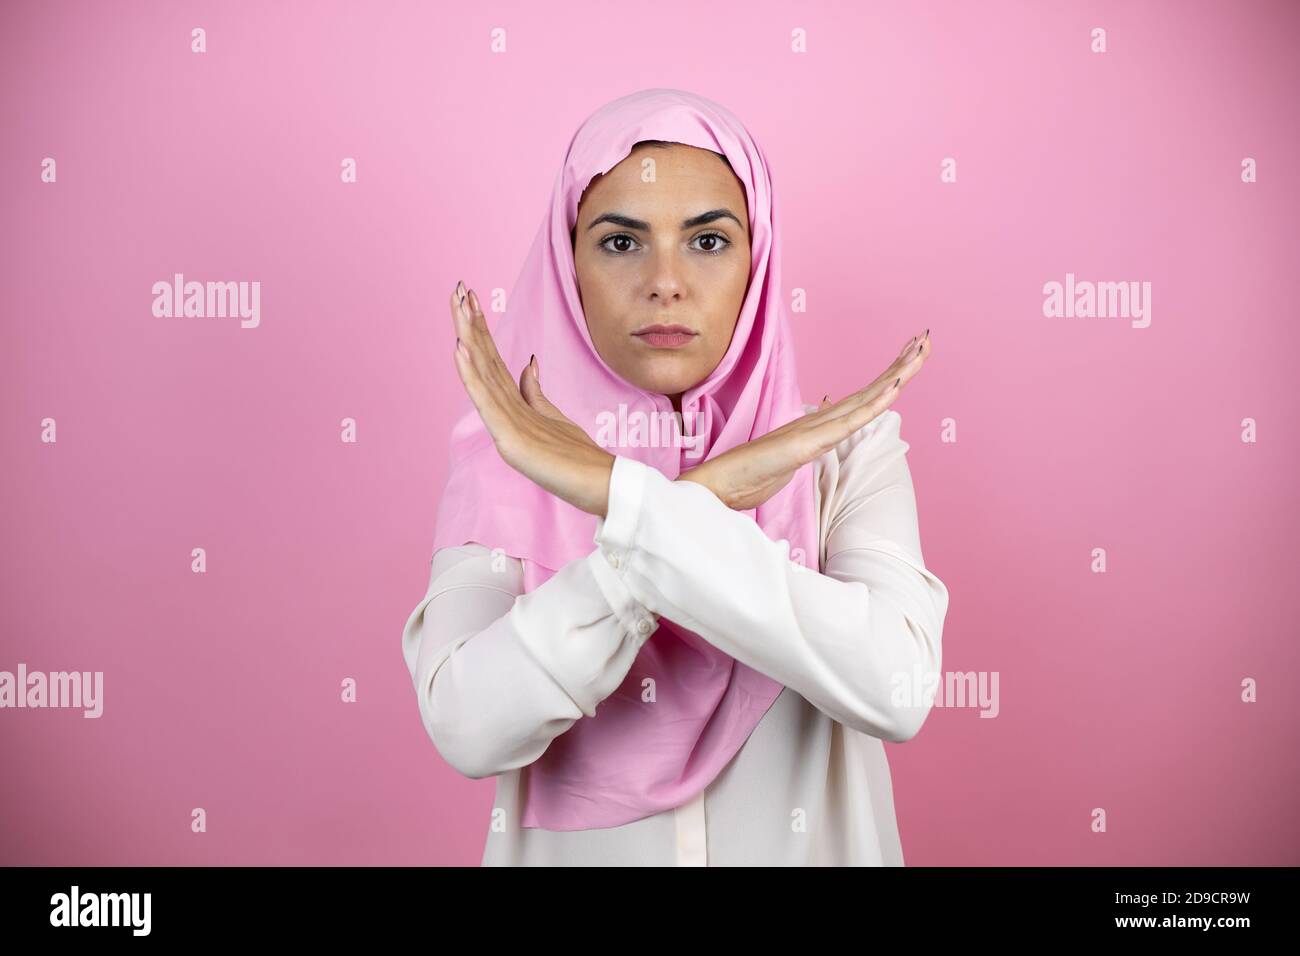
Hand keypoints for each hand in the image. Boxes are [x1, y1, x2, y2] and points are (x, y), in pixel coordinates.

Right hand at [450, 281, 615, 516]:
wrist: (593, 484)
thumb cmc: (571, 456)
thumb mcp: (551, 416)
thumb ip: (533, 391)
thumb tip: (527, 364)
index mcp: (513, 405)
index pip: (492, 359)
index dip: (480, 329)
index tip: (470, 298)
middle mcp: (504, 411)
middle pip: (483, 360)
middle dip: (470, 324)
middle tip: (457, 290)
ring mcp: (504, 424)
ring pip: (481, 373)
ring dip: (468, 339)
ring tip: (456, 310)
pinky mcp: (508, 439)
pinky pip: (487, 400)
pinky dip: (472, 374)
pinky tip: (460, 350)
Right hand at [678, 330, 931, 510]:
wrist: (716, 485)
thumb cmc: (745, 478)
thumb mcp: (784, 464)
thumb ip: (800, 450)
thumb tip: (813, 439)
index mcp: (816, 427)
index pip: (861, 400)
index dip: (886, 379)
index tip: (908, 358)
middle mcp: (818, 421)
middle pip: (869, 391)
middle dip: (899, 365)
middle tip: (925, 338)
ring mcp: (814, 430)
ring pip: (865, 398)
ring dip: (896, 373)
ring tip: (922, 348)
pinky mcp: (808, 443)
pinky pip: (850, 422)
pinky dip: (875, 403)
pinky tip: (896, 387)